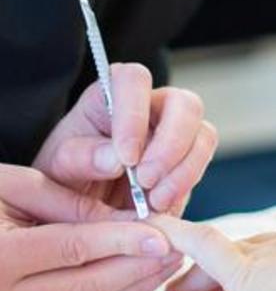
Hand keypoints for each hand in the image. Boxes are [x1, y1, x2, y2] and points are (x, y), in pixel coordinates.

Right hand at [0, 164, 181, 290]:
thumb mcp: (12, 183)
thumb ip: (64, 200)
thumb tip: (119, 216)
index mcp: (1, 253)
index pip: (72, 248)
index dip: (120, 240)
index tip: (161, 232)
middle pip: (85, 286)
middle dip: (136, 268)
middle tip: (177, 246)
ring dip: (133, 287)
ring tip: (170, 260)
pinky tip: (142, 277)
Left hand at [33, 65, 217, 214]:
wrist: (76, 210)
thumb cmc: (63, 177)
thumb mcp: (57, 168)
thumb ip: (80, 158)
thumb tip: (115, 159)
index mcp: (113, 93)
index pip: (134, 80)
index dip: (135, 115)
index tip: (125, 158)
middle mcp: (151, 106)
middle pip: (184, 103)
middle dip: (171, 144)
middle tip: (146, 181)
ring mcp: (175, 133)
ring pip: (203, 135)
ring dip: (183, 170)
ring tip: (154, 202)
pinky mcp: (187, 163)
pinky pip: (201, 168)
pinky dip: (185, 189)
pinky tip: (160, 208)